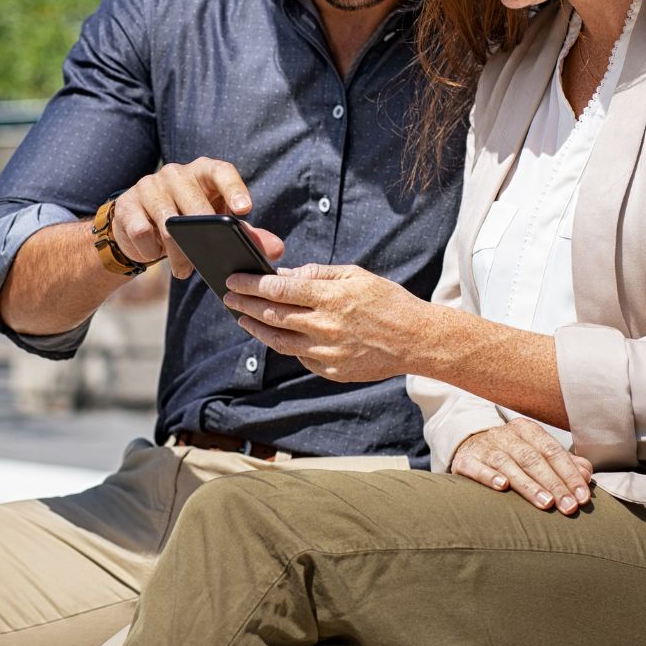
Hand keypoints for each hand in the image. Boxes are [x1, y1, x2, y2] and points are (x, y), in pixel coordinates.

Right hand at [109, 158, 283, 279]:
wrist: (139, 226)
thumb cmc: (188, 221)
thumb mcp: (218, 225)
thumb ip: (248, 235)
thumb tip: (276, 250)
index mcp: (203, 172)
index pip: (221, 172)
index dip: (234, 189)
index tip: (244, 211)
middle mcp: (176, 173)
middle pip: (194, 202)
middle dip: (202, 237)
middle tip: (204, 261)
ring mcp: (149, 185)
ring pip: (168, 220)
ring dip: (177, 251)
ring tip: (183, 270)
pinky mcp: (127, 204)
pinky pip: (142, 230)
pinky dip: (150, 248)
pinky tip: (153, 252)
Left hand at [222, 263, 423, 383]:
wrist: (416, 340)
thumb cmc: (387, 301)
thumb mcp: (355, 276)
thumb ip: (318, 275)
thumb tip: (285, 275)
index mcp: (330, 298)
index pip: (277, 290)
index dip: (250, 284)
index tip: (233, 280)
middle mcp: (324, 326)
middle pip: (272, 315)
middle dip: (244, 305)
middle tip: (228, 298)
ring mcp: (327, 352)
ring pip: (279, 341)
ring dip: (256, 329)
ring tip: (243, 319)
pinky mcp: (331, 370)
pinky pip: (300, 357)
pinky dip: (285, 344)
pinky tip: (276, 334)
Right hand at [452, 423, 593, 516]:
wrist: (467, 444)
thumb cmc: (510, 453)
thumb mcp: (536, 451)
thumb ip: (562, 462)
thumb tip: (586, 473)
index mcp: (527, 431)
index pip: (553, 451)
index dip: (569, 474)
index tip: (582, 497)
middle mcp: (506, 436)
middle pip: (533, 459)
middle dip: (554, 484)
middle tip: (568, 507)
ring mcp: (485, 447)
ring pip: (509, 464)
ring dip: (529, 485)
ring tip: (545, 503)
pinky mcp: (465, 460)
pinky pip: (477, 467)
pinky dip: (490, 476)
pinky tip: (502, 487)